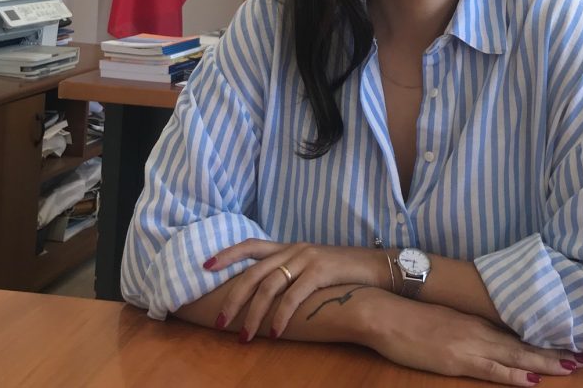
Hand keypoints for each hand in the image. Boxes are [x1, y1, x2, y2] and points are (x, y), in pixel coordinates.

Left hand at [203, 239, 387, 339]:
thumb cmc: (343, 272)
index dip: (227, 255)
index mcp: (289, 246)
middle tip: (220, 322)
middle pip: (253, 272)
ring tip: (245, 336)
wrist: (377, 267)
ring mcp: (307, 258)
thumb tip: (265, 294)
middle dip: (233, 299)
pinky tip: (274, 332)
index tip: (205, 266)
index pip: (251, 245)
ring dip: (254, 314)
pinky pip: (294, 296)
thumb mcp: (312, 267)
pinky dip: (281, 316)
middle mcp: (294, 249)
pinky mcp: (321, 271)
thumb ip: (290, 273)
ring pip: (269, 286)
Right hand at [366, 296, 582, 385]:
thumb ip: (470, 328)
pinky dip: (514, 375)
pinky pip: (492, 370)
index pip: (519, 333)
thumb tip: (490, 335)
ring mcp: (470, 345)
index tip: (571, 345)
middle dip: (556, 353)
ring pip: (516, 356)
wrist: (387, 312)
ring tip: (573, 367)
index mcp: (478, 322)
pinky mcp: (458, 359)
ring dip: (546, 363)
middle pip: (525, 344)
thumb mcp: (448, 320)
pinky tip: (533, 380)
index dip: (546, 341)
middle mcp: (480, 331)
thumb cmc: (412, 317)